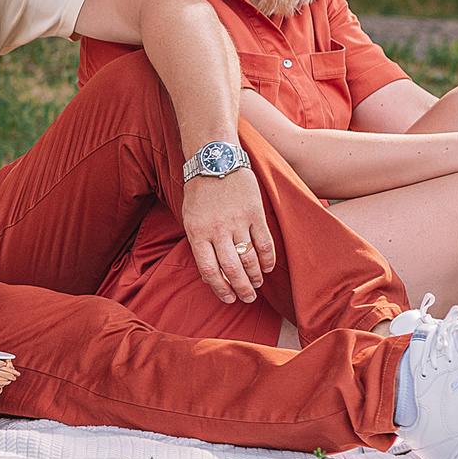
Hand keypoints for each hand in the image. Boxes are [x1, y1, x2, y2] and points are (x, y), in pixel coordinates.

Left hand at [181, 168, 274, 305]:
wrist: (215, 159)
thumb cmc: (199, 192)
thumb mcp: (189, 218)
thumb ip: (199, 244)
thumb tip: (210, 275)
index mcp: (197, 233)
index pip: (210, 271)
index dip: (220, 289)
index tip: (228, 299)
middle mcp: (217, 230)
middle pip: (232, 269)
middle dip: (241, 289)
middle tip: (248, 298)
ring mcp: (238, 221)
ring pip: (249, 259)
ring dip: (255, 277)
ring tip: (257, 285)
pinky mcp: (254, 213)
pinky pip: (264, 242)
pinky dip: (268, 259)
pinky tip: (268, 268)